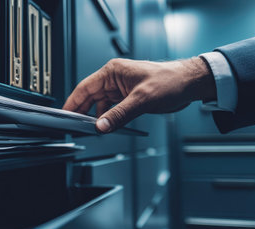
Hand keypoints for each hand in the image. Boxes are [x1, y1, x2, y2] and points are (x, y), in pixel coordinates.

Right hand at [63, 57, 215, 132]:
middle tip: (74, 126)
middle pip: (90, 97)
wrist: (189, 84)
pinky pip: (112, 110)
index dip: (73, 102)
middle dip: (82, 112)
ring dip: (97, 117)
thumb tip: (101, 126)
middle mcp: (114, 79)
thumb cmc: (170, 80)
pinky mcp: (128, 98)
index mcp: (113, 72)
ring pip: (100, 105)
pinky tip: (108, 126)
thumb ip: (119, 115)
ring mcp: (121, 89)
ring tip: (91, 129)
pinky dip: (109, 119)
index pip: (85, 88)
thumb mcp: (142, 99)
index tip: (65, 114)